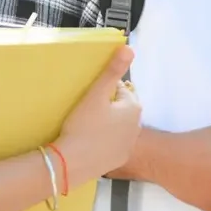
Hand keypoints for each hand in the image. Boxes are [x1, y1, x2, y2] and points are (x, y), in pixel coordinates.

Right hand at [57, 46, 141, 186]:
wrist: (72, 163)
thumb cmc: (83, 125)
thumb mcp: (96, 94)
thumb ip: (112, 71)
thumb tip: (128, 47)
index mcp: (134, 107)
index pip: (118, 89)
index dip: (102, 92)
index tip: (88, 99)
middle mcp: (138, 126)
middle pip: (119, 108)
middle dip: (106, 107)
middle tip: (86, 113)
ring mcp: (130, 144)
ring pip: (117, 126)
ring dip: (107, 124)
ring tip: (87, 128)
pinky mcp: (121, 159)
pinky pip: (113, 143)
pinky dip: (105, 141)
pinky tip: (91, 142)